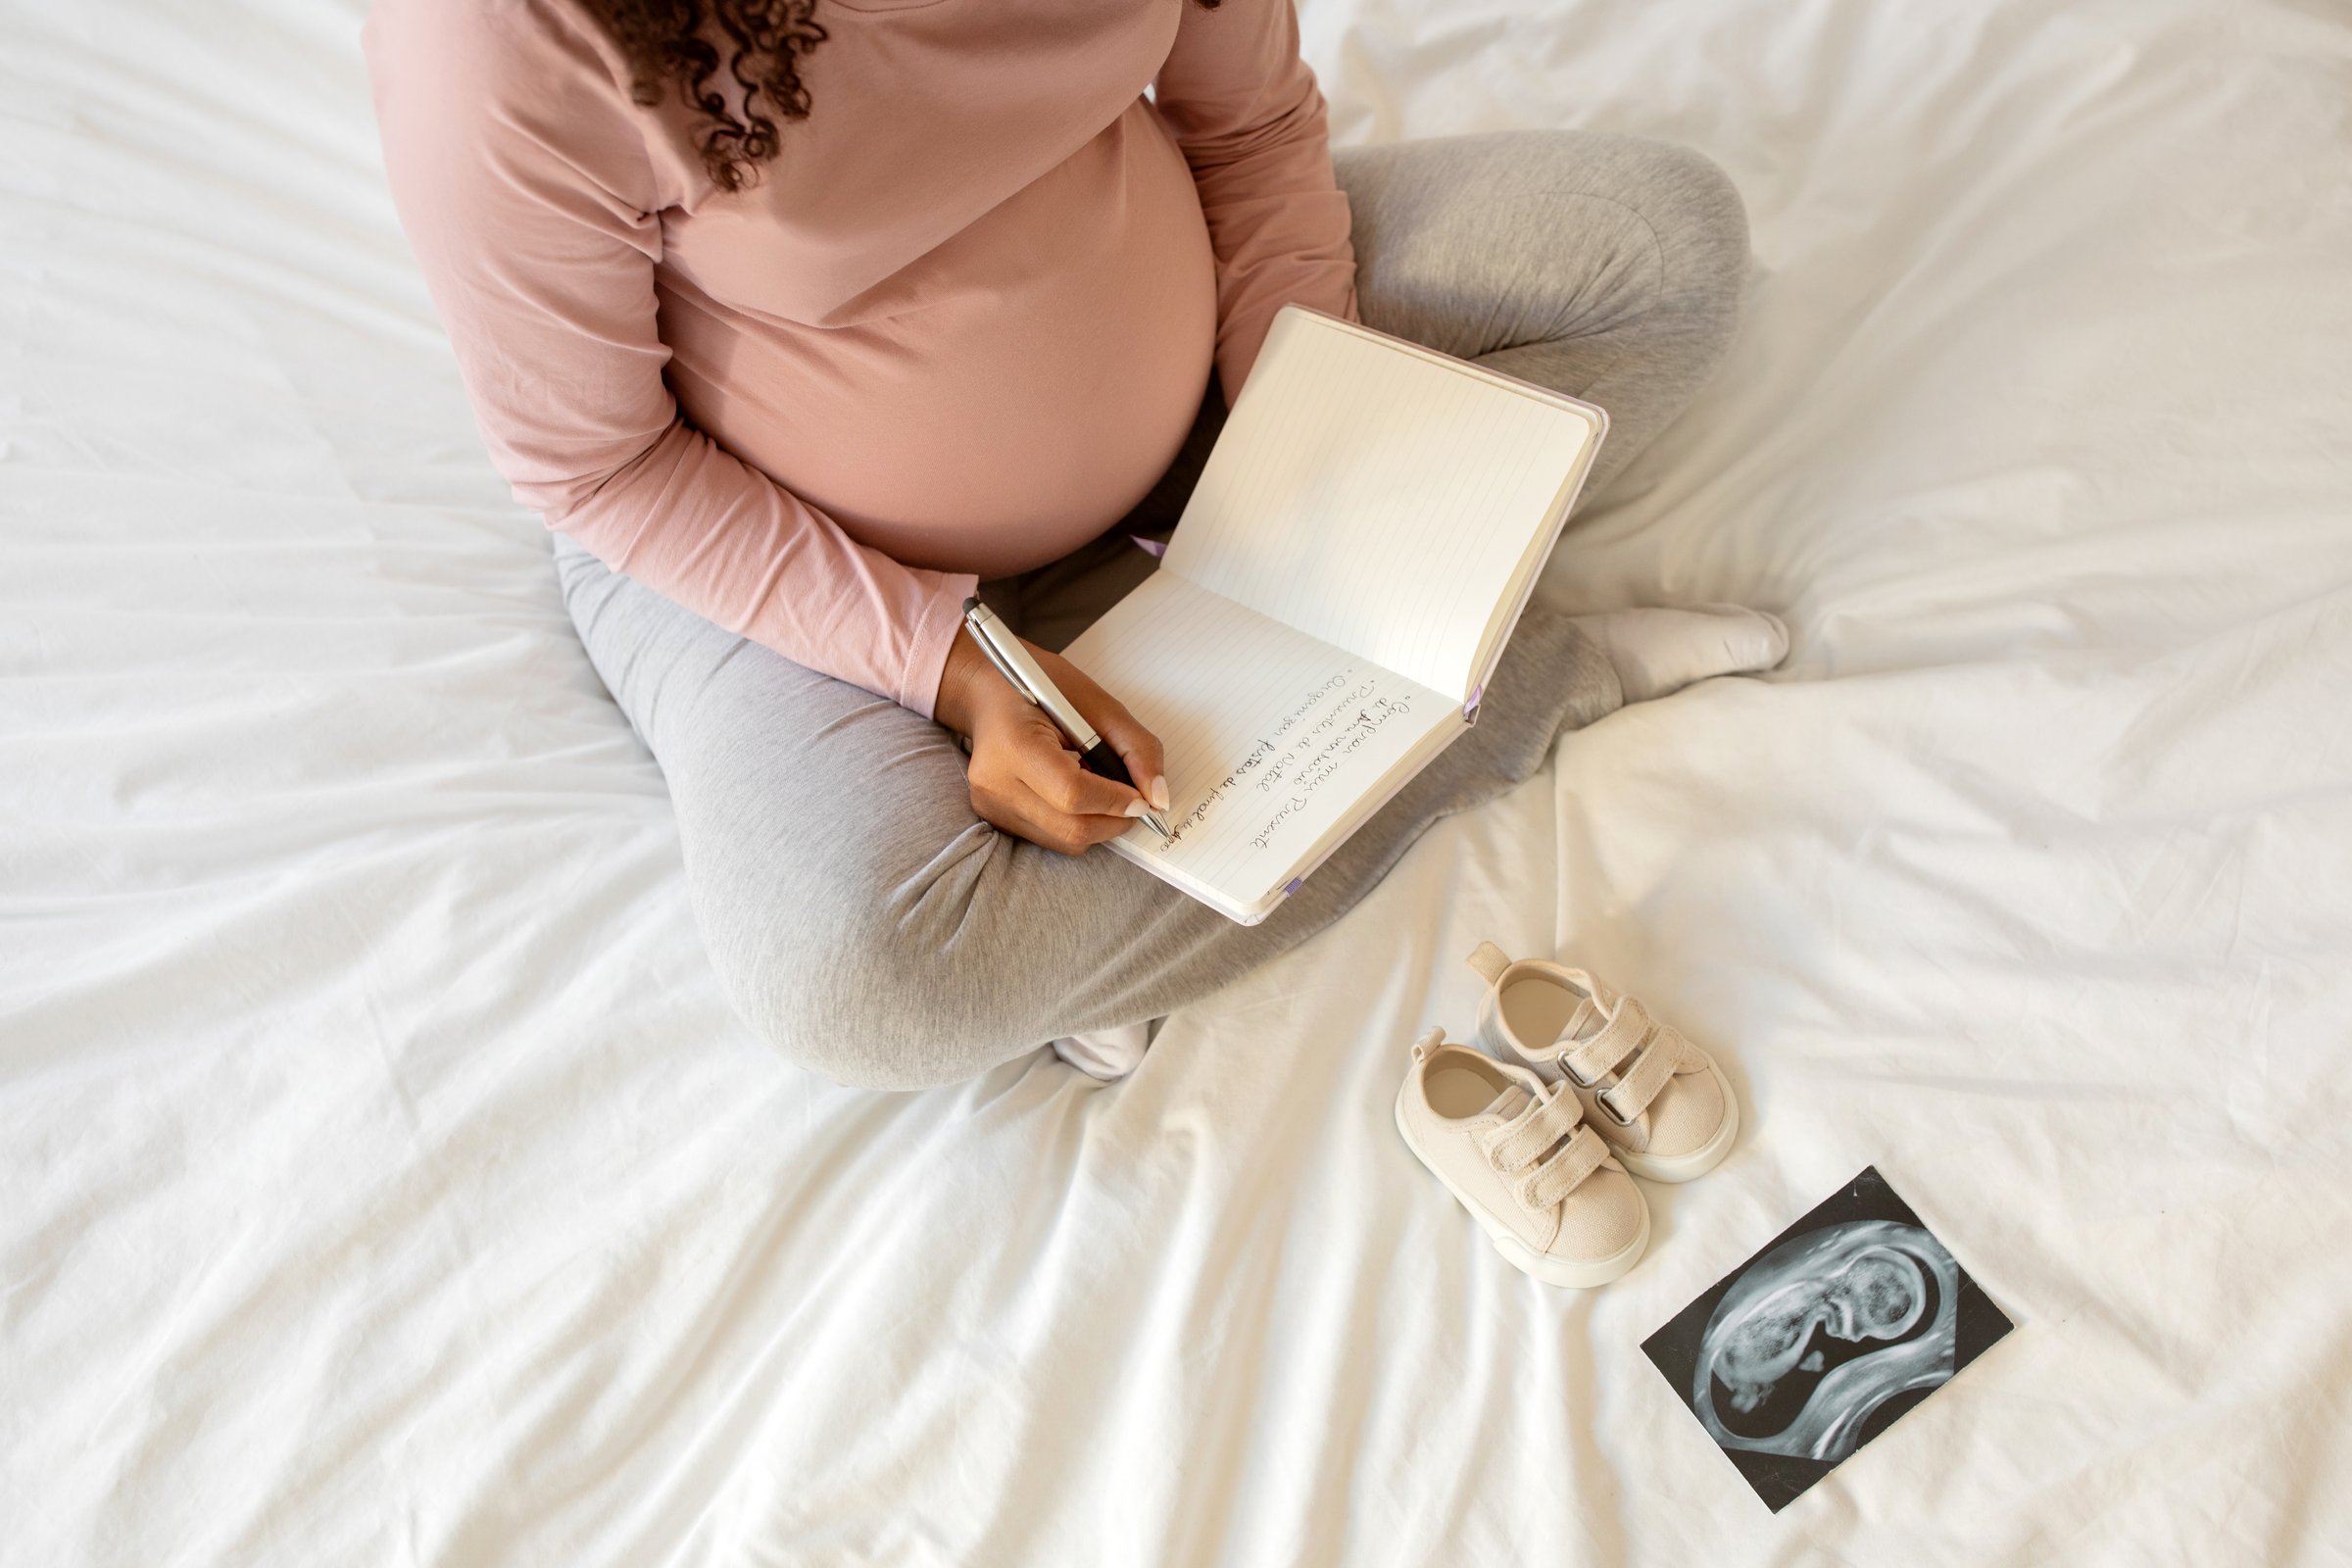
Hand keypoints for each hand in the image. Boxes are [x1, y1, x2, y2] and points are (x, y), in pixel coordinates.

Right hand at [934, 626, 1169, 855]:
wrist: (987, 692)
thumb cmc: (1042, 688)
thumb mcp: (1098, 704)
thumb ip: (1136, 749)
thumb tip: (1158, 798)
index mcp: (1015, 745)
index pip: (1073, 794)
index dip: (1116, 801)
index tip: (1142, 798)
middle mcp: (995, 783)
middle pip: (1071, 829)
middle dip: (1113, 820)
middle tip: (1131, 799)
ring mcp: (991, 805)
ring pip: (1064, 841)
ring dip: (1097, 824)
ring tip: (1097, 787)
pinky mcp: (994, 818)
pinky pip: (1050, 838)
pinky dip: (1076, 823)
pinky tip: (1073, 793)